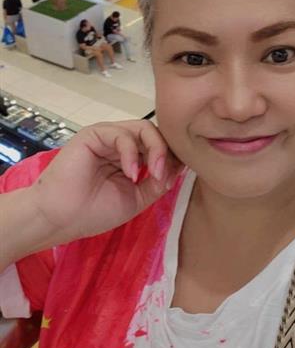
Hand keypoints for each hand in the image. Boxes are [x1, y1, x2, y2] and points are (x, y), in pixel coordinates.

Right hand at [29, 120, 182, 244]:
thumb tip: (180, 167)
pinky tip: (131, 173)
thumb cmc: (93, 212)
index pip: (159, 146)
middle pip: (155, 134)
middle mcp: (119, 144)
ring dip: (155, 151)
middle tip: (165, 174)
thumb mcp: (137, 198)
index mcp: (130, 158)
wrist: (61, 219)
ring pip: (143, 128)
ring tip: (154, 173)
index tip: (179, 174)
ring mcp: (107, 137)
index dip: (173, 156)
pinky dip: (132, 152)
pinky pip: (122, 134)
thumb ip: (158, 182)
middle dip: (167, 152)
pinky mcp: (94, 134)